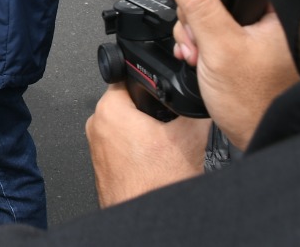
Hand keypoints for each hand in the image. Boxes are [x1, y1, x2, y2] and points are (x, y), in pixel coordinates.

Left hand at [86, 83, 207, 206]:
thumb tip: (203, 94)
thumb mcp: (190, 137)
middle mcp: (97, 125)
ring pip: (128, 125)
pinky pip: (124, 145)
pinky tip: (155, 162)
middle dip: (152, 110)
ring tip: (165, 146)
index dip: (153, 81)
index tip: (165, 93)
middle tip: (170, 126)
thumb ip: (194, 107)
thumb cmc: (157, 186)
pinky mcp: (103, 164)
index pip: (129, 76)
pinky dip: (140, 150)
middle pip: (130, 102)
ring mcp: (97, 146)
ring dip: (147, 131)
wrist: (148, 223)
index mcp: (109, 110)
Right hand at [167, 0, 299, 149]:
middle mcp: (267, 13)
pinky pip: (211, 28)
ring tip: (199, 56)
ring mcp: (255, 28)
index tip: (192, 1)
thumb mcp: (220, 48)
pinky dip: (199, 42)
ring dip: (193, 33)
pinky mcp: (244, 42)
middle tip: (199, 41)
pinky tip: (200, 59)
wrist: (260, 136)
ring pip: (207, 10)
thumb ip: (199, 5)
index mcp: (272, 5)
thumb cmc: (256, 103)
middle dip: (194, 16)